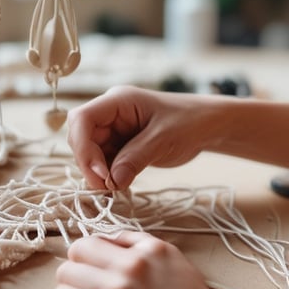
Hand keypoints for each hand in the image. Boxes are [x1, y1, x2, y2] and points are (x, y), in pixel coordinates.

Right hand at [66, 85, 215, 189]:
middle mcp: (110, 114)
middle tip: (107, 187)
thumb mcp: (164, 139)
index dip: (84, 148)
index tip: (100, 174)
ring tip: (115, 188)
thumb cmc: (190, 121)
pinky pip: (103, 162)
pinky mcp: (120, 145)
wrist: (207, 126)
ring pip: (90, 153)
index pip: (82, 119)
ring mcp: (113, 130)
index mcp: (118, 101)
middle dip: (89, 164)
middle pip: (81, 138)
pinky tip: (119, 185)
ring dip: (97, 173)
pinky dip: (107, 176)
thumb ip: (136, 158)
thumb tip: (112, 181)